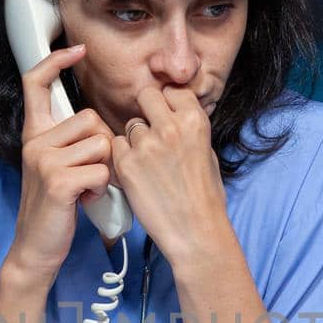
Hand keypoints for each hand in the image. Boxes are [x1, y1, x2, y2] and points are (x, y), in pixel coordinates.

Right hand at [7, 44, 116, 281]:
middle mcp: (35, 141)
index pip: (36, 83)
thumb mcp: (57, 166)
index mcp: (34, 134)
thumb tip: (98, 122)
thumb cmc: (56, 208)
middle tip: (87, 174)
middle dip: (101, 147)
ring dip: (104, 169)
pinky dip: (102, 189)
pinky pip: (102, 171)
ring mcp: (44, 160)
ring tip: (85, 188)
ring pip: (101, 144)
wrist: (37, 247)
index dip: (56, 61)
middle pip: (91, 118)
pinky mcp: (58, 181)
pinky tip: (85, 200)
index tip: (78, 49)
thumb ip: (69, 141)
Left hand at [110, 85, 230, 263]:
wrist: (195, 232)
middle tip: (152, 132)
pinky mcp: (125, 164)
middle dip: (147, 110)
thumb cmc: (205, 198)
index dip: (168, 103)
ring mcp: (145, 145)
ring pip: (130, 126)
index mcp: (195, 121)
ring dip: (135, 139)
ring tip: (148, 164)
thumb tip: (174, 115)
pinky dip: (122, 158)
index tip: (167, 116)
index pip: (172, 90)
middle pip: (146, 96)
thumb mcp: (207, 153)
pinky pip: (115, 147)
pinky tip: (137, 175)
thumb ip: (188, 130)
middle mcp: (169, 127)